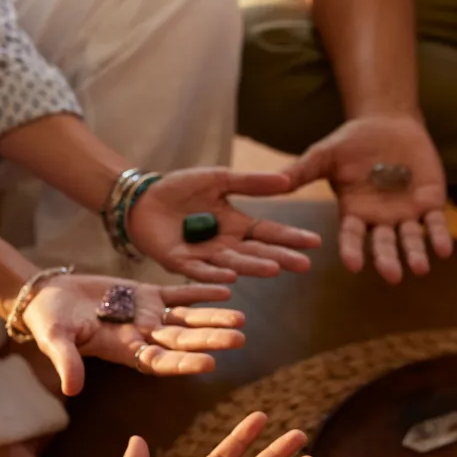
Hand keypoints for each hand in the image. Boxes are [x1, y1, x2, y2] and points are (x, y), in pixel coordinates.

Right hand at [23, 275, 245, 395]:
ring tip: (240, 319)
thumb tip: (71, 389)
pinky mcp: (147, 294)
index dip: (184, 363)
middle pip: (183, 340)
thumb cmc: (49, 322)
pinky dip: (200, 291)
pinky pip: (179, 292)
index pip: (161, 361)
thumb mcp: (54, 340)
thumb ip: (67, 361)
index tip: (210, 364)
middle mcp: (144, 336)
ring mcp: (149, 315)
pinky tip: (225, 290)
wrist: (48, 295)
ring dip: (213, 317)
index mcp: (126, 351)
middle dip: (210, 339)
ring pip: (187, 318)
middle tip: (239, 339)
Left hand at [129, 169, 319, 282]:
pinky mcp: (180, 263)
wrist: (141, 198)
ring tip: (274, 269)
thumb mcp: (219, 179)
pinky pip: (199, 271)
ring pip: (234, 263)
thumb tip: (286, 180)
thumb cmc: (181, 188)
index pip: (270, 233)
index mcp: (238, 226)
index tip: (315, 242)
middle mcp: (227, 245)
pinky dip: (214, 275)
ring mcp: (205, 256)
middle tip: (304, 264)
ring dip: (253, 268)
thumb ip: (251, 183)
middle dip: (280, 258)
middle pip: (257, 253)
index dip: (291, 237)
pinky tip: (230, 277)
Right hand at [284, 115, 452, 284]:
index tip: (353, 265)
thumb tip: (274, 182)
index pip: (352, 237)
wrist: (388, 123)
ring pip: (411, 240)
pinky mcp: (430, 204)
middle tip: (392, 275)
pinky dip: (439, 237)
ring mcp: (407, 214)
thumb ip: (302, 170)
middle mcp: (380, 221)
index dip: (353, 251)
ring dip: (416, 254)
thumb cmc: (352, 142)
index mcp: (354, 214)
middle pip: (384, 244)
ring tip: (419, 268)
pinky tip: (444, 250)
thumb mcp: (325, 154)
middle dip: (388, 259)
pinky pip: (436, 225)